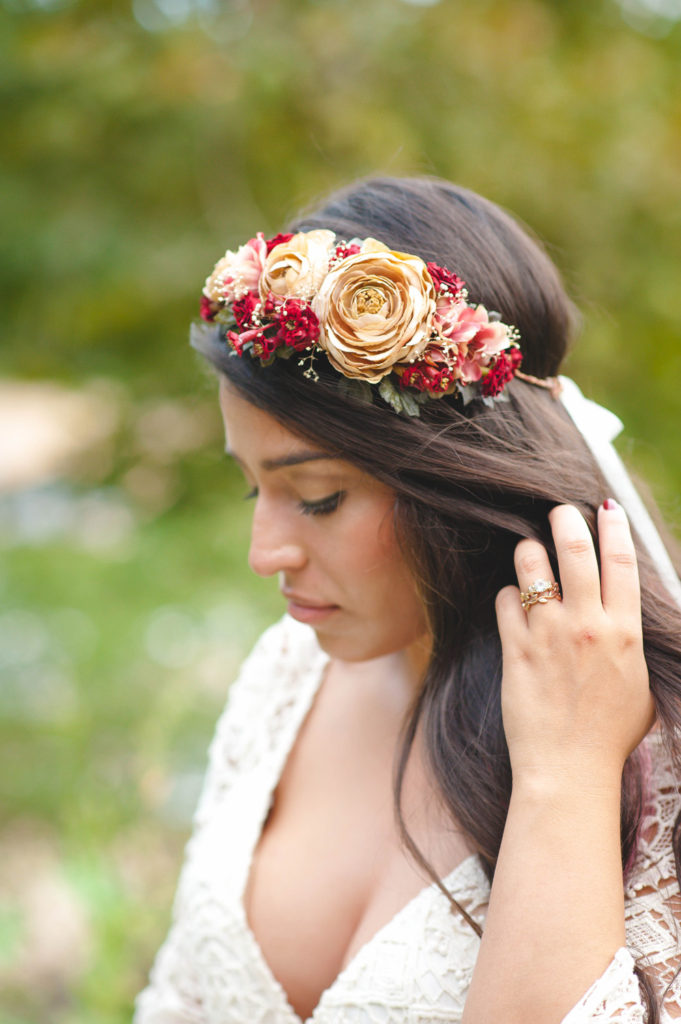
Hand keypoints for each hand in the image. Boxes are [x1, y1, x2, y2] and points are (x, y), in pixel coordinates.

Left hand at [495, 502, 654, 787]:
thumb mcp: (643, 686)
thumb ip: (635, 645)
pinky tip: (511, 601)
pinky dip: (507, 594)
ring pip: (532, 567)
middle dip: (566, 520)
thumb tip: (628, 616)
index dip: (615, 526)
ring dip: (529, 551)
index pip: (622, 562)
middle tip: (558, 510)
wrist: (569, 771)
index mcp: (625, 633)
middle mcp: (587, 627)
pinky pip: (505, 602)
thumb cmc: (609, 735)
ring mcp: (549, 637)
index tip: (607, 505)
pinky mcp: (516, 651)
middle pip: (576, 551)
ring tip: (529, 551)